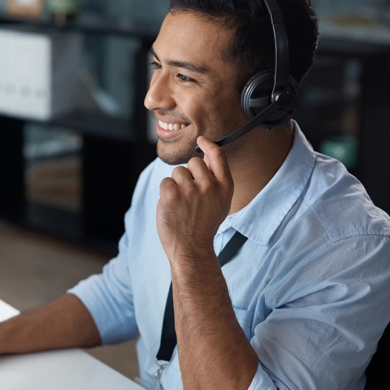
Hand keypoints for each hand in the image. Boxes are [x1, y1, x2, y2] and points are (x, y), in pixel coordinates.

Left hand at [156, 136, 233, 265]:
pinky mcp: (171, 193)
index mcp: (225, 187)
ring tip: (182, 205)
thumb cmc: (203, 226)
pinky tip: (172, 208)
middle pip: (193, 162)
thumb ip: (215, 179)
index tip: (201, 140)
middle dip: (188, 174)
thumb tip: (205, 155)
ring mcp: (190, 189)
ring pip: (177, 172)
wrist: (191, 249)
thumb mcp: (219, 203)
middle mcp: (209, 185)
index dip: (208, 145)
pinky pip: (165, 182)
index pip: (218, 156)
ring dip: (176, 185)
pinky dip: (165, 193)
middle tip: (190, 197)